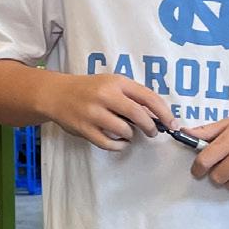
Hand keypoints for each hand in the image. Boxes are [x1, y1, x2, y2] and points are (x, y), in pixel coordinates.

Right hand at [44, 73, 173, 150]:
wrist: (56, 94)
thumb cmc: (89, 89)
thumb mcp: (110, 84)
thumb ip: (132, 96)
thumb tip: (157, 116)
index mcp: (116, 82)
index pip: (148, 97)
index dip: (164, 112)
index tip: (172, 123)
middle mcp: (105, 95)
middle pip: (138, 115)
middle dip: (150, 127)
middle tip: (152, 132)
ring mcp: (93, 113)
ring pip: (124, 130)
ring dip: (131, 135)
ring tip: (127, 133)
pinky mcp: (84, 128)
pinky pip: (109, 143)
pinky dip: (119, 146)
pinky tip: (119, 142)